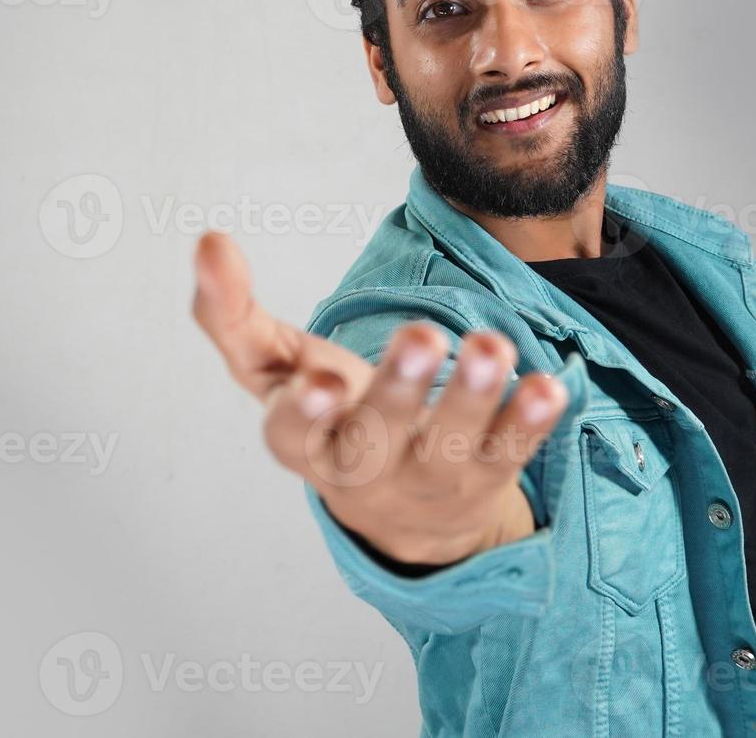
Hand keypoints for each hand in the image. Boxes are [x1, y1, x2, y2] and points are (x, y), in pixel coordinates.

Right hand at [191, 231, 568, 565]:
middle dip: (399, 389)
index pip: (294, 437)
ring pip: (450, 444)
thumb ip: (230, 313)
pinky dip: (531, 421)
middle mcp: (364, 469)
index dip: (306, 413)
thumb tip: (207, 242)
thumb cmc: (330, 418)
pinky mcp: (484, 479)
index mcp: (305, 443)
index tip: (322, 381)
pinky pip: (510, 453)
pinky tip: (549, 385)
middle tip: (420, 336)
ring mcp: (428, 479)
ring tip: (494, 346)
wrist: (404, 513)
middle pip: (378, 436)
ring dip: (474, 397)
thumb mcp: (271, 372)